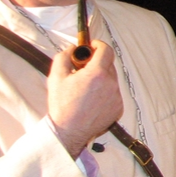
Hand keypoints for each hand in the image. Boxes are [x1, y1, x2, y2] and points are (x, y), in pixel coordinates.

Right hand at [47, 40, 123, 157]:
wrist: (68, 131)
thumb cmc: (61, 105)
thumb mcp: (56, 76)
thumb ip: (64, 56)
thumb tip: (72, 48)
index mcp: (97, 74)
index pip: (106, 50)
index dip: (98, 45)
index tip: (92, 46)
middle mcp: (111, 84)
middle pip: (108, 65)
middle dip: (97, 63)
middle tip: (82, 69)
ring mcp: (117, 97)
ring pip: (111, 80)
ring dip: (101, 79)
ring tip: (85, 89)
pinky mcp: (118, 108)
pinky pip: (113, 94)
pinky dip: (105, 93)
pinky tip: (91, 100)